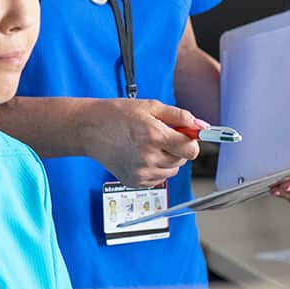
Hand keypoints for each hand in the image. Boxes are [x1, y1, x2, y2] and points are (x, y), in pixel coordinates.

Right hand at [81, 98, 202, 187]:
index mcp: (154, 136)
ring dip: (166, 159)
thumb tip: (201, 126)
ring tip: (147, 146)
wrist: (88, 129)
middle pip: (182, 160)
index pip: (192, 149)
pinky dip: (154, 168)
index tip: (184, 135)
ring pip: (172, 170)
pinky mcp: (135, 181)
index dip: (190, 141)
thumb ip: (179, 116)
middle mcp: (149, 158)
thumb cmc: (116, 115)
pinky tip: (139, 156)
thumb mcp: (150, 106)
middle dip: (176, 148)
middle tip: (158, 136)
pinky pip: (158, 178)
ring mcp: (141, 172)